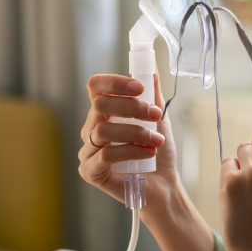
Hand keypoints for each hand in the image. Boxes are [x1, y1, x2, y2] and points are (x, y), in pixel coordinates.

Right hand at [79, 69, 178, 211]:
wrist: (163, 184)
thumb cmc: (158, 150)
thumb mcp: (158, 117)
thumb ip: (152, 93)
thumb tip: (150, 66)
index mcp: (104, 112)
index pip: (96, 87)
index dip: (115, 82)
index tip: (140, 87)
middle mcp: (92, 128)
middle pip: (100, 105)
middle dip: (133, 107)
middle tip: (156, 115)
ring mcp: (88, 150)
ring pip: (104, 130)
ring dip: (136, 132)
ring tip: (156, 139)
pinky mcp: (90, 171)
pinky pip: (106, 155)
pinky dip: (131, 151)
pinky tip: (148, 153)